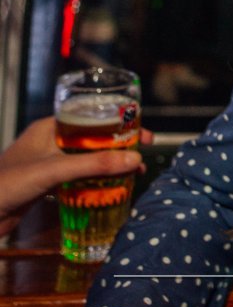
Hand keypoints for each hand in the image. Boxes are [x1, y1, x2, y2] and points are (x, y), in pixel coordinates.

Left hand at [0, 118, 152, 236]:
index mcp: (50, 128)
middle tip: (144, 153)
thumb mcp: (54, 171)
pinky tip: (110, 188)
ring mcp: (48, 163)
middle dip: (119, 146)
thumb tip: (135, 159)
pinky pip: (79, 177)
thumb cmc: (7, 184)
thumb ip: (93, 165)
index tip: (143, 134)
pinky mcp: (46, 183)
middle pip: (94, 139)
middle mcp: (50, 142)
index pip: (92, 118)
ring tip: (133, 173)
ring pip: (88, 159)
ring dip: (110, 165)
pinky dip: (96, 180)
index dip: (120, 124)